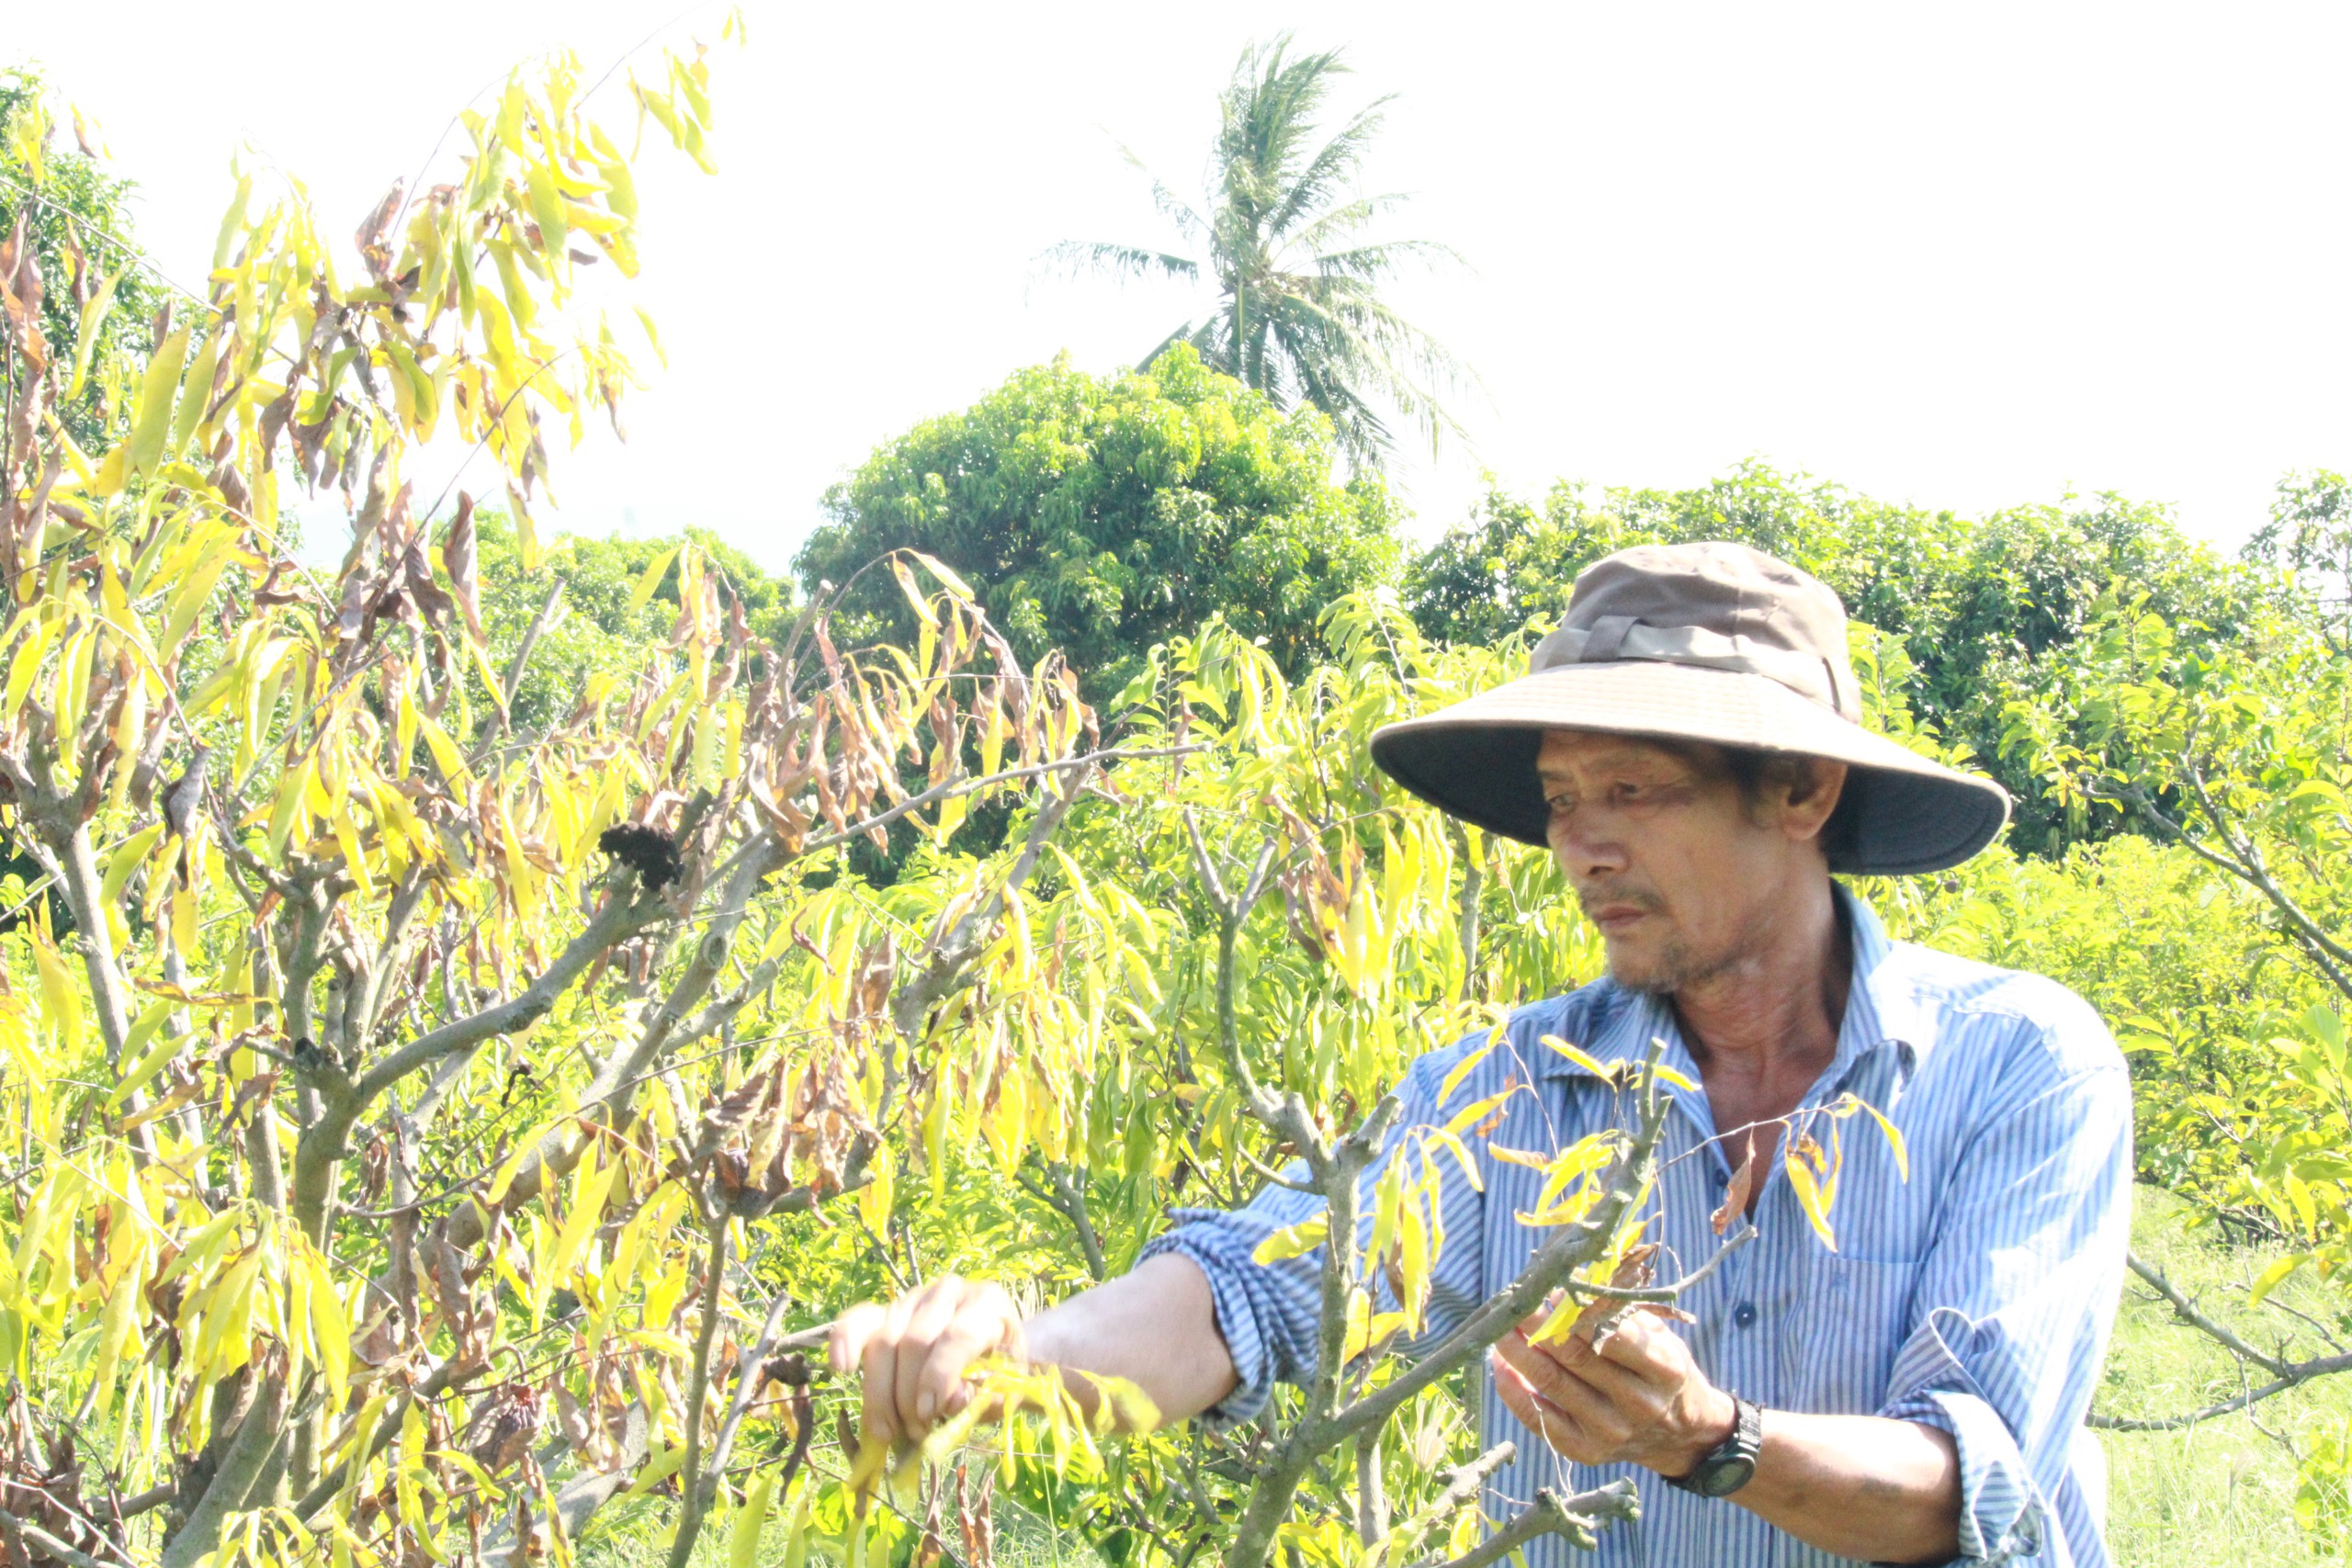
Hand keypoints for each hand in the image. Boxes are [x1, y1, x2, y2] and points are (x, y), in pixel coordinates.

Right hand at [828, 1275, 1024, 1446]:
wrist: (992, 1348)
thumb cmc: (999, 1370)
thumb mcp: (1003, 1387)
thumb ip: (983, 1396)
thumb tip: (948, 1402)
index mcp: (987, 1304)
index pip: (957, 1336)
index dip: (939, 1376)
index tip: (929, 1413)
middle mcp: (948, 1292)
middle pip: (914, 1342)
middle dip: (908, 1395)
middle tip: (914, 1433)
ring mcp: (913, 1298)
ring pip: (883, 1340)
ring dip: (880, 1392)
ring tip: (887, 1430)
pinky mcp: (885, 1310)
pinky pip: (859, 1320)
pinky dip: (845, 1340)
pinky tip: (841, 1367)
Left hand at [1490, 1306, 1735, 1475]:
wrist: (1681, 1434)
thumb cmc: (1663, 1372)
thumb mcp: (1659, 1336)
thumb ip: (1618, 1311)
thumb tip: (1566, 1285)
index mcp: (1663, 1368)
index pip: (1610, 1333)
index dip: (1573, 1309)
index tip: (1550, 1289)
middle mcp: (1638, 1403)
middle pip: (1573, 1356)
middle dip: (1535, 1323)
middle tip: (1513, 1301)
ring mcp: (1610, 1431)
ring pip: (1550, 1383)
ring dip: (1516, 1351)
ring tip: (1499, 1326)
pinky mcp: (1586, 1451)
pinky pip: (1538, 1418)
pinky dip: (1513, 1389)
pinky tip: (1501, 1364)